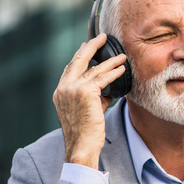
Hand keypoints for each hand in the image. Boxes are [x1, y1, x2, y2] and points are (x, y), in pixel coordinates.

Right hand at [53, 34, 126, 168]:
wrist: (81, 146)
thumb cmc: (85, 133)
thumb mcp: (87, 111)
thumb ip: (95, 97)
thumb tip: (110, 89)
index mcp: (60, 92)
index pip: (70, 69)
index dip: (80, 56)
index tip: (87, 47)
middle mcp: (63, 88)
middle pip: (78, 60)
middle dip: (91, 47)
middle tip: (101, 37)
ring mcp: (72, 89)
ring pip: (94, 69)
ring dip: (111, 61)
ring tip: (122, 56)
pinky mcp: (85, 93)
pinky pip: (103, 78)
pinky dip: (114, 73)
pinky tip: (122, 69)